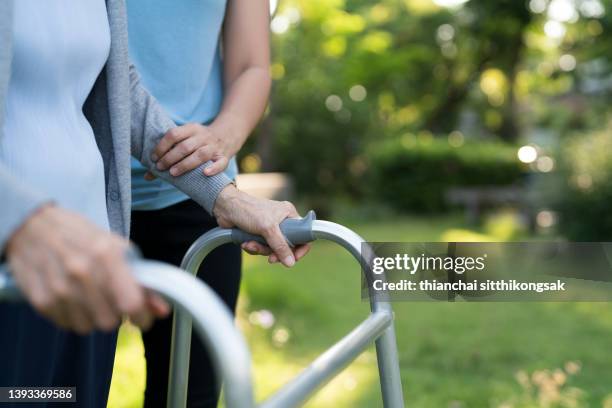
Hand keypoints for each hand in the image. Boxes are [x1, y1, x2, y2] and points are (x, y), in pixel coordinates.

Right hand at [6, 205, 169, 333]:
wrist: (32, 226)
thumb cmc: (80, 235)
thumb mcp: (117, 248)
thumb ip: (142, 280)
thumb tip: (162, 310)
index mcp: (106, 255)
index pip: (131, 303)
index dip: (143, 316)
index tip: (144, 318)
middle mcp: (82, 273)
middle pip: (110, 321)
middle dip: (116, 315)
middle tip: (111, 300)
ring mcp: (59, 288)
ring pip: (88, 327)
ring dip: (93, 317)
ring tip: (89, 296)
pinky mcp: (40, 300)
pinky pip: (66, 325)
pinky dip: (73, 316)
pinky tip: (71, 297)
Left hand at [150, 123, 237, 178]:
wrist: (227, 135)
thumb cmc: (198, 142)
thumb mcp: (185, 140)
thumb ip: (168, 154)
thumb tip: (147, 175)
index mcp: (192, 128)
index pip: (174, 134)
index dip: (162, 146)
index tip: (154, 158)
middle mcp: (203, 136)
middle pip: (185, 146)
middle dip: (170, 158)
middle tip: (160, 167)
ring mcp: (214, 147)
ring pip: (201, 155)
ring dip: (185, 164)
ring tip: (173, 173)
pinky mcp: (224, 157)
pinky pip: (221, 163)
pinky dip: (214, 168)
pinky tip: (205, 173)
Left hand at [213, 185, 309, 266]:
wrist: (225, 207)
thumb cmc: (248, 210)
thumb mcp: (267, 229)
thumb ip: (280, 246)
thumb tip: (291, 263)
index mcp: (289, 214)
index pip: (303, 234)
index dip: (300, 248)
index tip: (293, 259)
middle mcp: (281, 221)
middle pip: (286, 245)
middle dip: (274, 252)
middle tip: (270, 258)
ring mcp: (269, 228)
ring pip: (272, 248)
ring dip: (260, 250)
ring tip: (250, 244)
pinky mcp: (258, 234)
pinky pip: (261, 248)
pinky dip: (253, 248)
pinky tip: (245, 243)